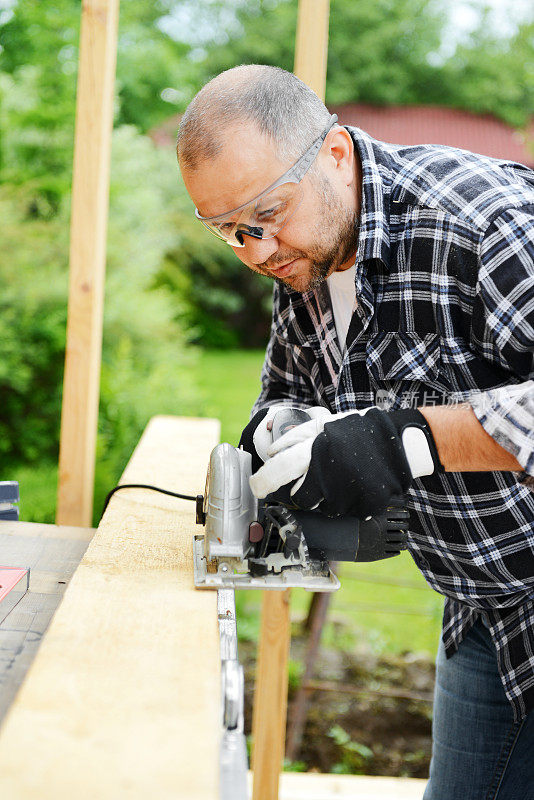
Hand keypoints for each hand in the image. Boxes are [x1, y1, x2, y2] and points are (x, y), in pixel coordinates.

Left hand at [249, 408, 443, 516]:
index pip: (279, 470)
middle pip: (299, 498)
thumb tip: (271, 453)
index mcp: (315, 449)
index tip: (256, 487)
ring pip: (321, 507)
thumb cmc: (359, 432)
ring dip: (325, 497)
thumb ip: (296, 438)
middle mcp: (327, 473)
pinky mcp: (361, 506)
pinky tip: (354, 484)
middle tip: (315, 478)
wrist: (398, 443)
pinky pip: (342, 513)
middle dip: (301, 492)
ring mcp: (345, 493)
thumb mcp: (325, 425)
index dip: (262, 481)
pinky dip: (345, 502)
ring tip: (340, 476)